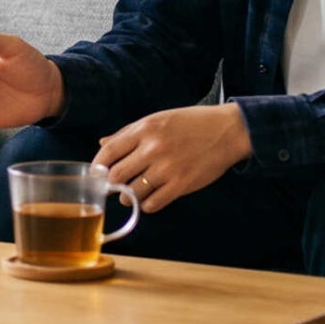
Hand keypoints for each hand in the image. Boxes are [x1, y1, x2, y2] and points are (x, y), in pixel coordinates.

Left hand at [96, 104, 249, 212]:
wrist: (227, 131)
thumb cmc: (192, 123)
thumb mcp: (158, 119)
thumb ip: (128, 133)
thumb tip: (102, 144)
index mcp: (144, 129)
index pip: (108, 152)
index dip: (97, 166)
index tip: (97, 174)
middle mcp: (152, 149)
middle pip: (116, 176)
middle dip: (111, 184)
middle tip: (113, 186)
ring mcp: (166, 169)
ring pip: (132, 193)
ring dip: (129, 197)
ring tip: (133, 193)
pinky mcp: (181, 185)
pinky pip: (152, 204)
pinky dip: (147, 204)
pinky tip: (151, 197)